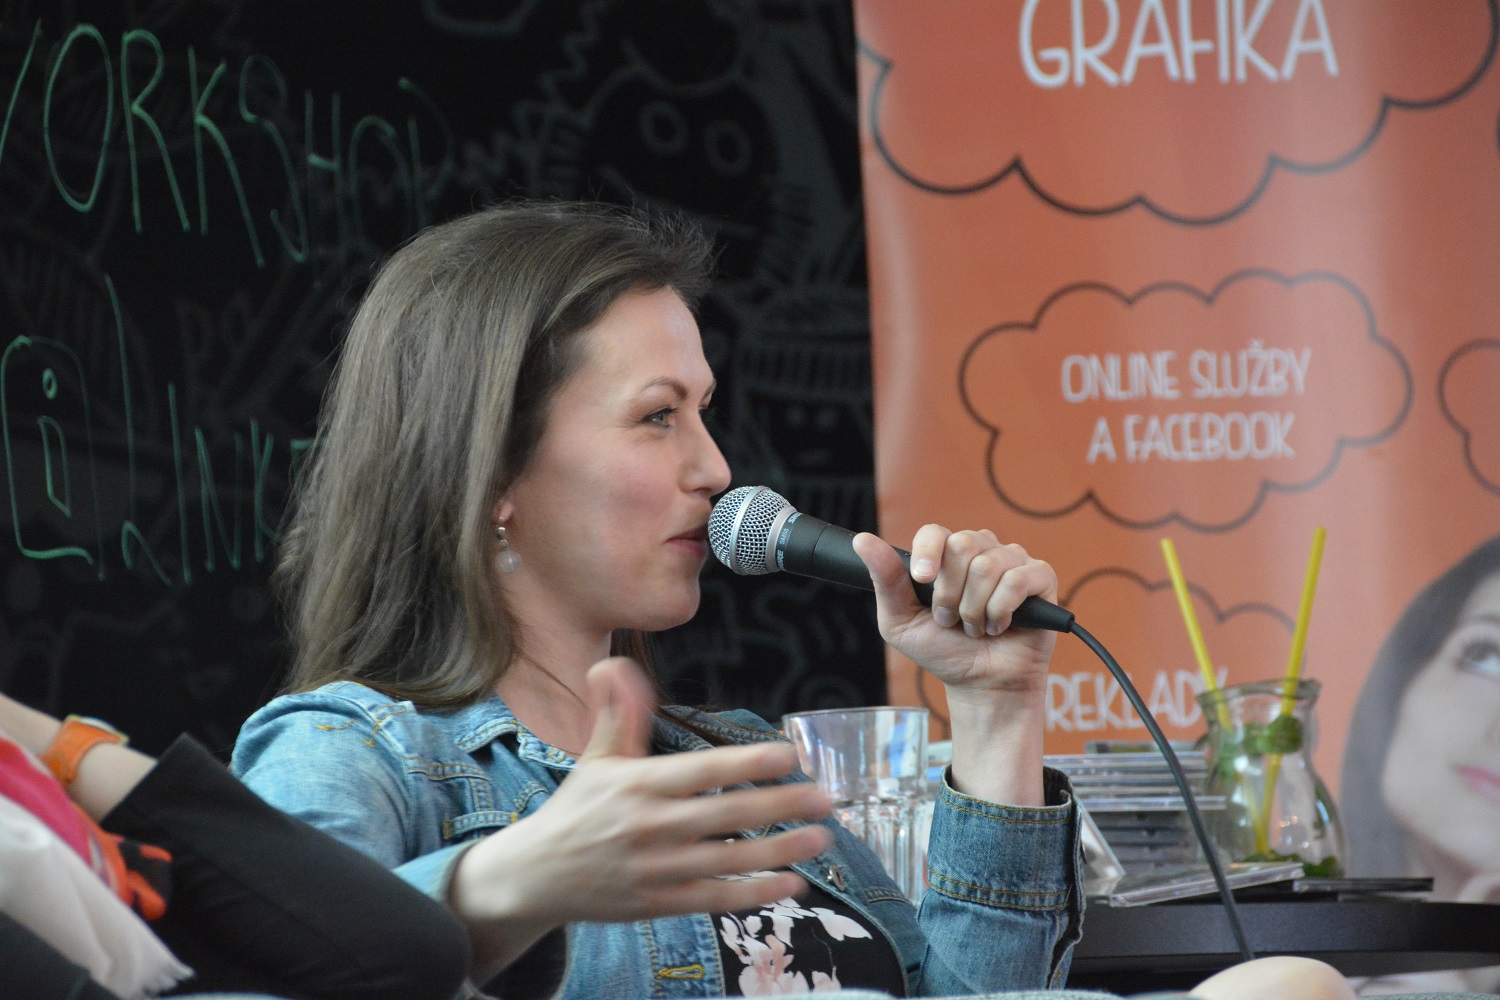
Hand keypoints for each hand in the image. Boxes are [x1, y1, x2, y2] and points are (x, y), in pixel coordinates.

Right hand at [450, 658, 831, 977]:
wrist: (537, 876)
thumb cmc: (578, 809)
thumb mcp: (597, 758)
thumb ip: (617, 713)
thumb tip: (614, 664)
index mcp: (638, 785)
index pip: (701, 771)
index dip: (746, 764)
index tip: (789, 754)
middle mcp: (649, 828)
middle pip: (724, 816)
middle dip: (779, 807)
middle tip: (825, 797)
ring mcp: (657, 870)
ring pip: (728, 861)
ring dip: (779, 851)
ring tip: (821, 838)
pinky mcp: (660, 903)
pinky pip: (714, 899)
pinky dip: (753, 894)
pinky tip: (791, 885)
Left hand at [852, 526, 1058, 696]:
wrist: (980, 685)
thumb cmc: (943, 650)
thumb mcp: (901, 621)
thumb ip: (886, 581)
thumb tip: (862, 540)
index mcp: (947, 556)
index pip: (935, 532)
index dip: (928, 553)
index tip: (923, 580)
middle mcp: (981, 551)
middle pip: (963, 545)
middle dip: (950, 592)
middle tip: (950, 620)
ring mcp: (1013, 562)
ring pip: (988, 566)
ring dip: (974, 609)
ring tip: (975, 628)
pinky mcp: (1041, 579)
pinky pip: (1018, 579)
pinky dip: (1001, 610)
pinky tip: (999, 626)